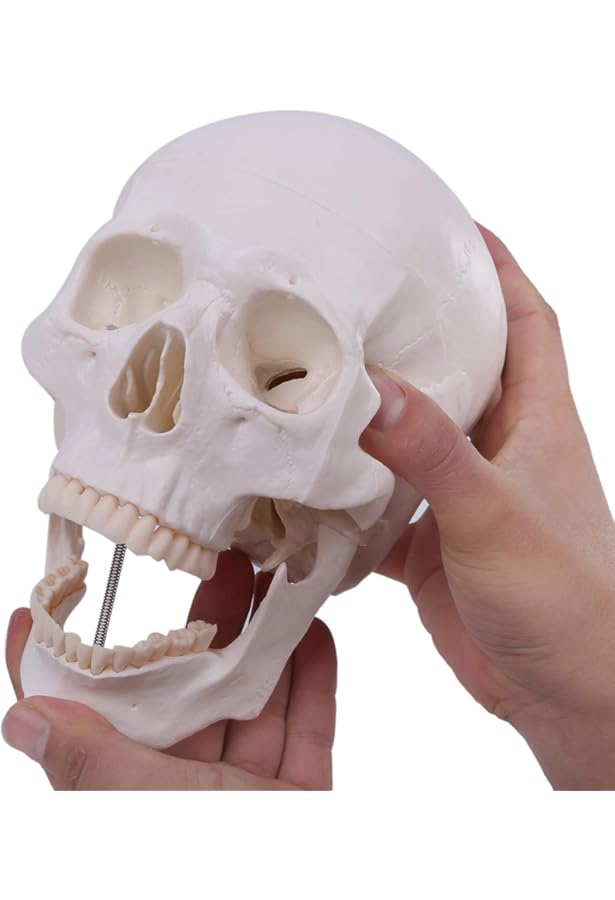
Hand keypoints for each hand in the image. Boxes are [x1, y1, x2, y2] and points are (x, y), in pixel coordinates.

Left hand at [2, 551, 335, 789]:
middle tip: (221, 557)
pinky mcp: (302, 796)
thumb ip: (91, 767)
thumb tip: (22, 718)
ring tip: (272, 578)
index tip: (44, 606)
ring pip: (255, 697)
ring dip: (267, 637)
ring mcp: (249, 790)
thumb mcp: (145, 816)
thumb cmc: (210, 877)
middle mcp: (186, 785)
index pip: (89, 717)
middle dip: (208, 622)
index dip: (66, 664)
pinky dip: (315, 680)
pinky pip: (309, 728)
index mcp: (135, 788)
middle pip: (190, 688)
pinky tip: (315, 633)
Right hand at [361, 225, 614, 789]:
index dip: (496, 268)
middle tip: (356, 298)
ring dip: (371, 414)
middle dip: (417, 331)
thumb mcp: (495, 514)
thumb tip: (373, 388)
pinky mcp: (433, 546)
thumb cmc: (566, 600)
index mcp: (536, 422)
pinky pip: (381, 507)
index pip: (525, 320)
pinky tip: (305, 491)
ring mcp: (464, 498)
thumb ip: (432, 452)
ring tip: (313, 380)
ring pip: (411, 436)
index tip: (450, 226)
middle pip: (460, 368)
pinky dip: (346, 499)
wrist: (569, 696)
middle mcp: (501, 450)